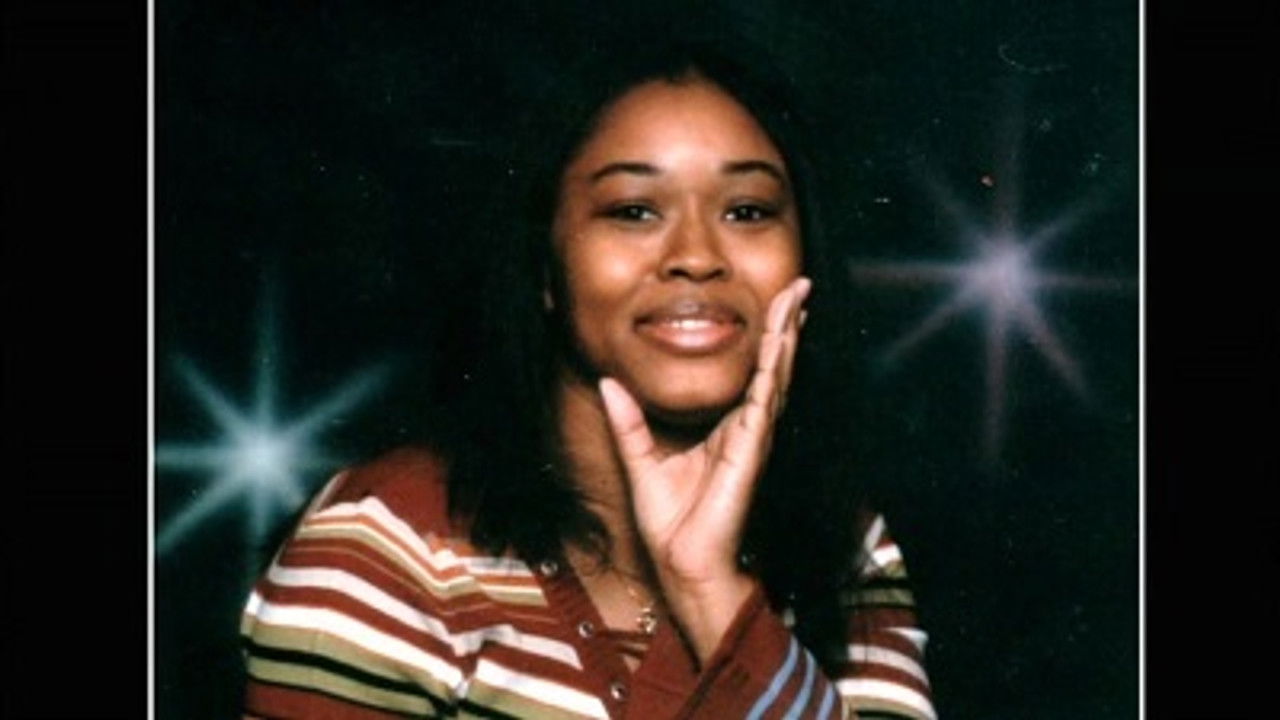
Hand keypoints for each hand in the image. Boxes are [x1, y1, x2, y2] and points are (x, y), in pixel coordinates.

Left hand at [598, 276, 810, 659]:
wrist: (681, 562)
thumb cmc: (671, 523)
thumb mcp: (640, 459)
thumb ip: (628, 421)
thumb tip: (609, 382)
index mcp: (726, 430)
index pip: (750, 373)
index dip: (764, 338)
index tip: (773, 302)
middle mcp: (745, 428)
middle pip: (773, 365)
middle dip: (786, 323)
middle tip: (800, 284)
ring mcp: (752, 437)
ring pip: (776, 373)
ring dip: (787, 333)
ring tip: (799, 297)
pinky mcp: (749, 448)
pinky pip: (763, 398)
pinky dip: (774, 365)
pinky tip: (782, 339)